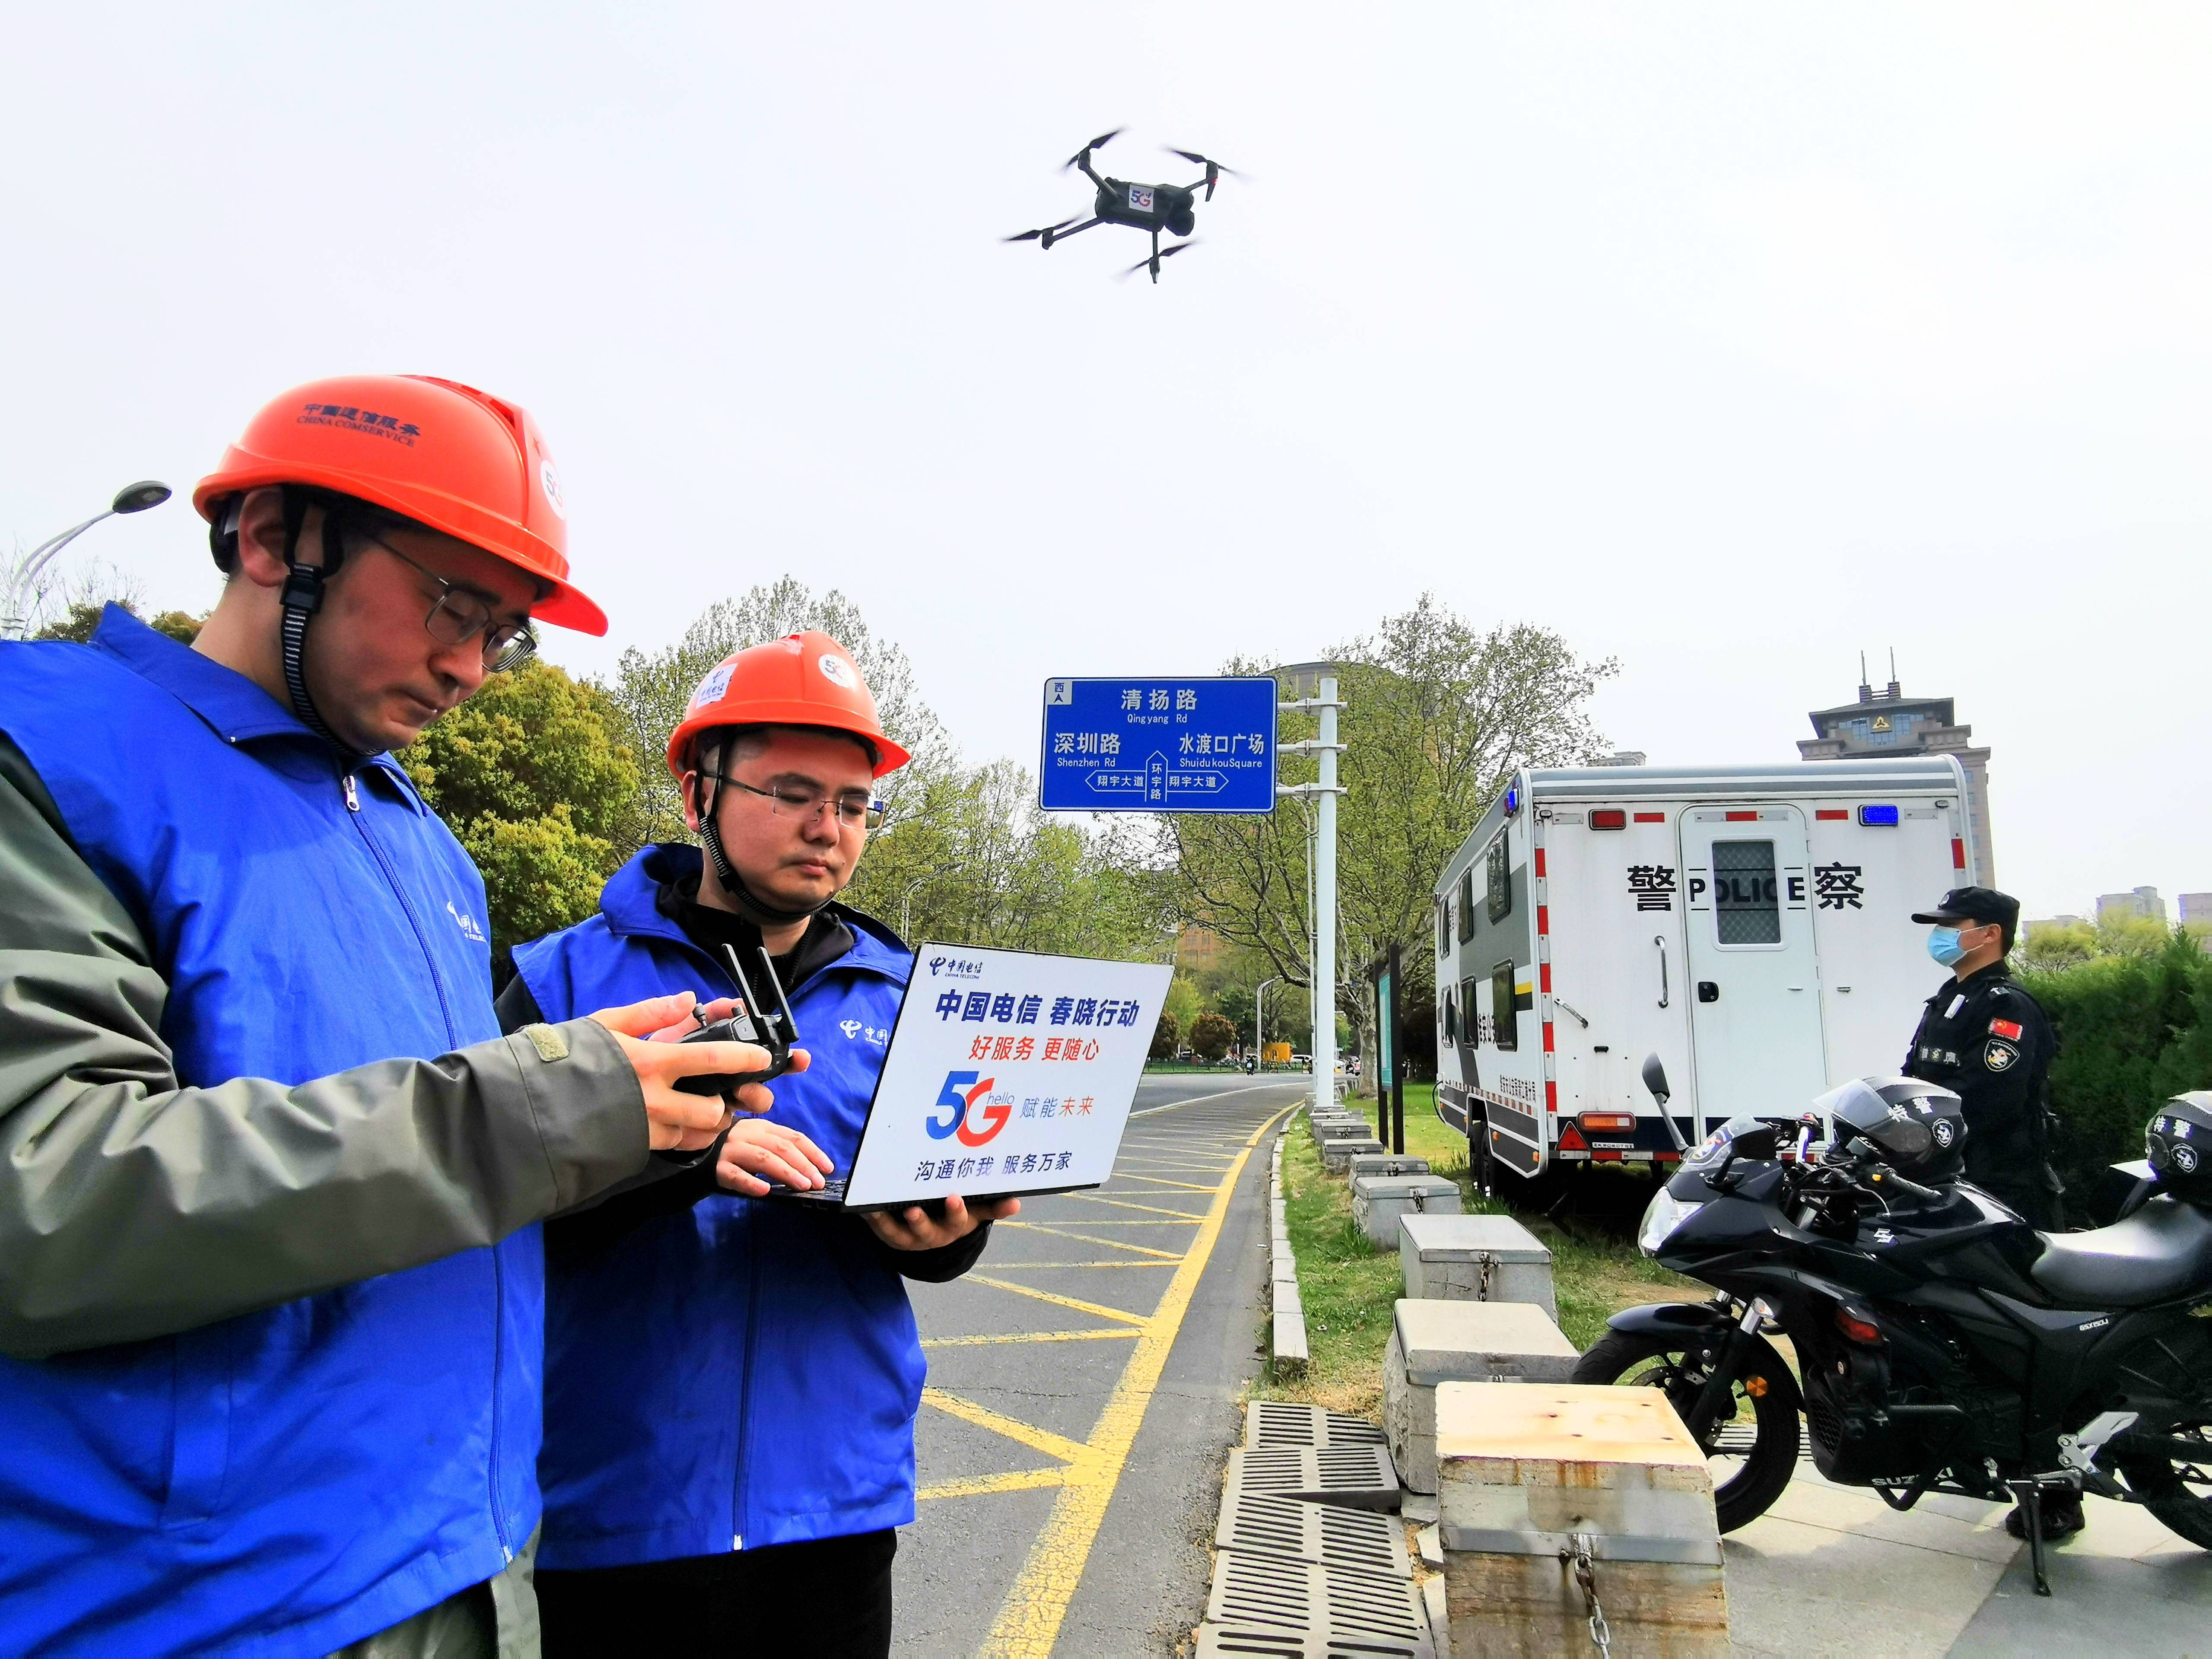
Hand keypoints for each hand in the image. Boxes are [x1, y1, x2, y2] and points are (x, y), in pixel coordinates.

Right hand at [587, 992, 811, 1151]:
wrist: (531, 1104)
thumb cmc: (568, 1058)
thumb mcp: (607, 1024)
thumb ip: (652, 1013)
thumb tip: (688, 999)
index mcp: (649, 1062)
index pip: (711, 1060)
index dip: (743, 1060)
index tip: (762, 1058)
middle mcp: (652, 1100)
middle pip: (711, 1111)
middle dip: (726, 1106)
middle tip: (727, 1096)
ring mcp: (643, 1129)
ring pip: (696, 1135)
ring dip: (710, 1125)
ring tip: (708, 1112)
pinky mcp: (635, 1148)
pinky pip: (675, 1147)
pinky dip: (687, 1138)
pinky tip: (682, 1125)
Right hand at [717, 1119, 835, 1195]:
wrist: (695, 1155)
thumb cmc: (735, 1152)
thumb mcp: (757, 1143)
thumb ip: (779, 1150)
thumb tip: (810, 1169)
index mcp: (762, 1127)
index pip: (793, 1137)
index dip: (813, 1152)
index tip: (828, 1168)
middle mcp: (748, 1134)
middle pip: (781, 1147)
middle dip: (804, 1164)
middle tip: (817, 1182)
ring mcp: (731, 1149)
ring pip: (763, 1158)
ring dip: (786, 1172)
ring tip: (802, 1186)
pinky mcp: (717, 1167)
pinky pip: (735, 1175)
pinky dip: (751, 1182)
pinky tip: (765, 1191)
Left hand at [863, 1194, 1020, 1250]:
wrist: (938, 1237)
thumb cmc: (957, 1215)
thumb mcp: (976, 1213)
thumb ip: (994, 1206)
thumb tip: (1017, 1203)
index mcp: (955, 1227)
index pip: (959, 1220)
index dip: (956, 1211)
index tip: (953, 1197)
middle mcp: (932, 1235)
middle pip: (926, 1230)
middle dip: (920, 1221)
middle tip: (912, 1208)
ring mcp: (910, 1238)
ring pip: (900, 1233)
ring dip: (888, 1221)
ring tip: (877, 1208)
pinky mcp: (891, 1236)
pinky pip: (880, 1229)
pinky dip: (872, 1219)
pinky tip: (864, 1207)